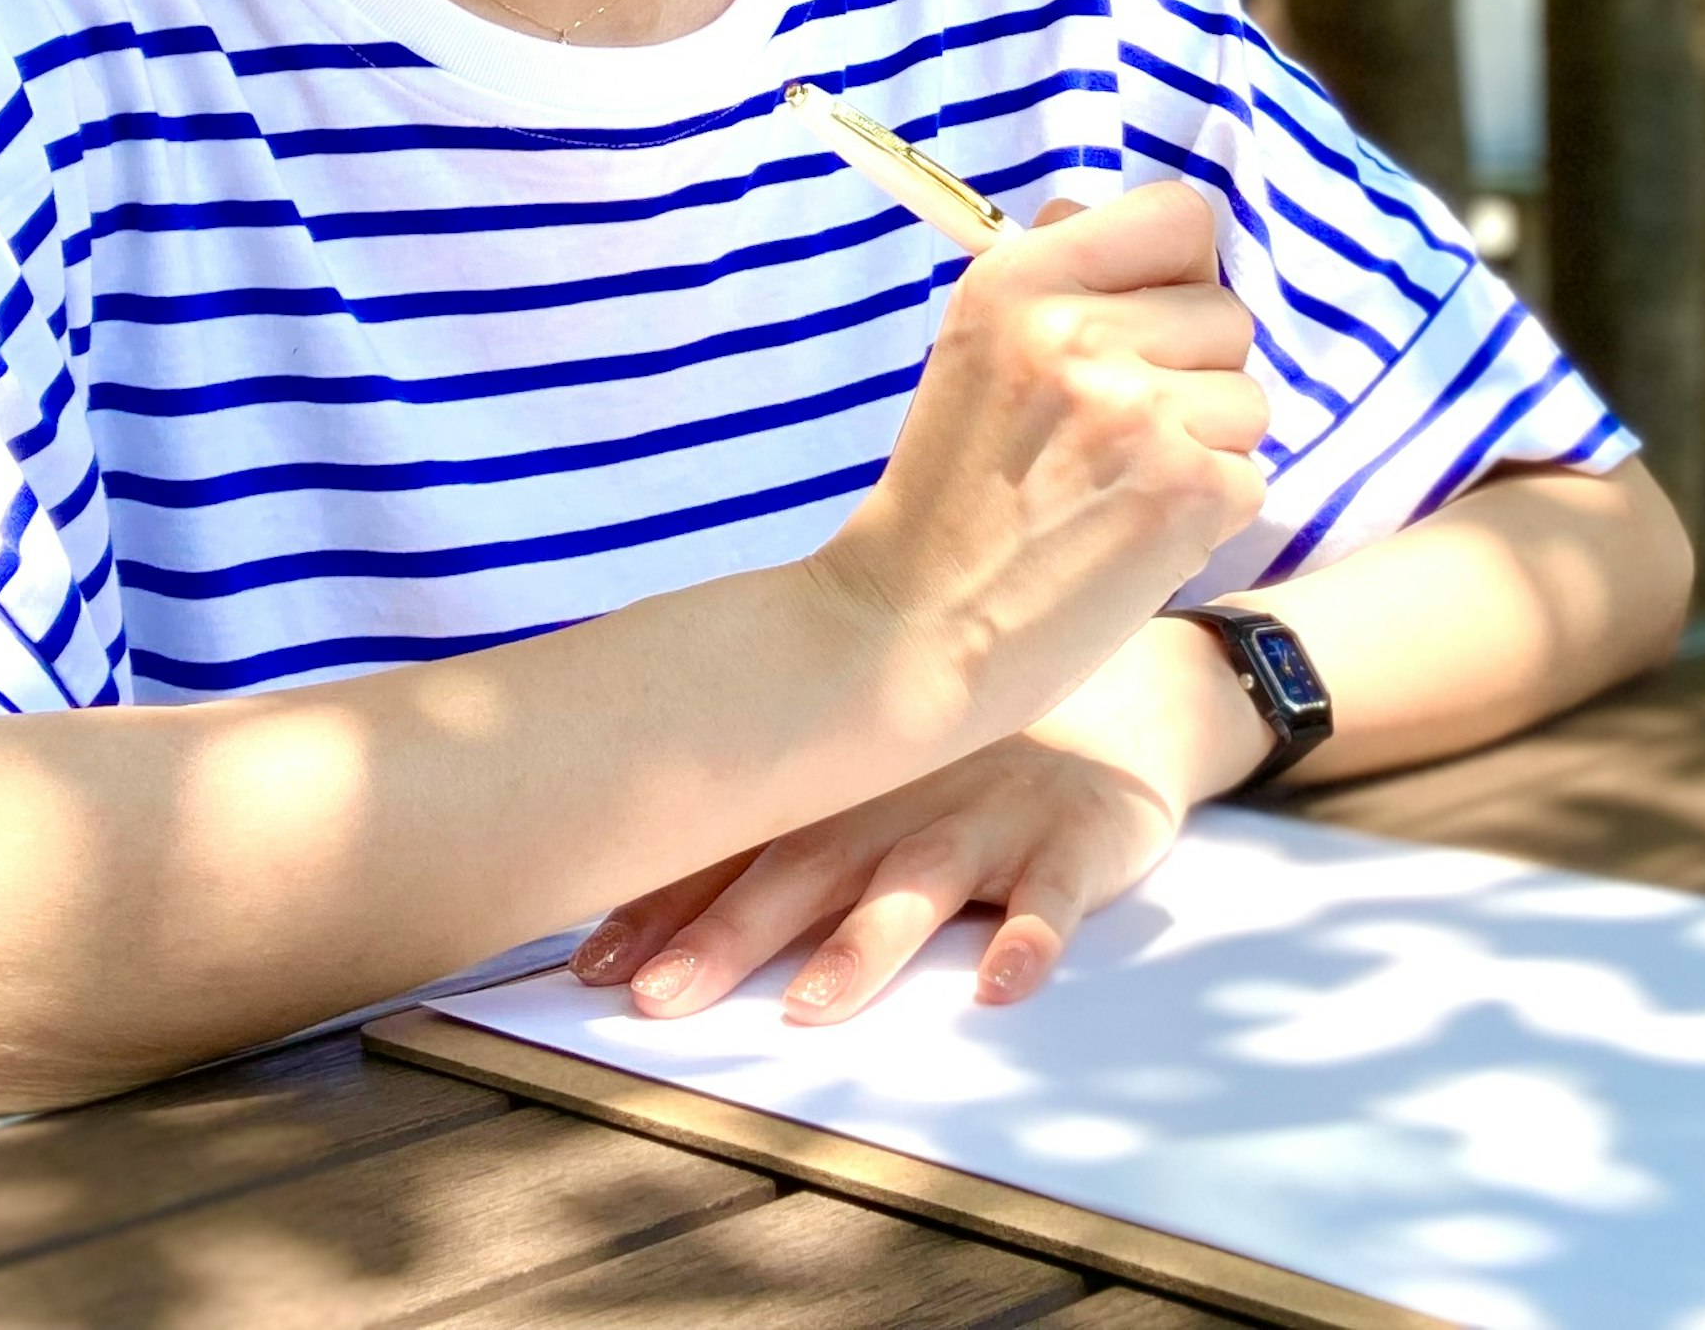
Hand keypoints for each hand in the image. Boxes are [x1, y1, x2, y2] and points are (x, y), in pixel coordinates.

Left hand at [574, 616, 1266, 1020]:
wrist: (1114, 700)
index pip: (735, 853)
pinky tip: (1002, 984)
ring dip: (864, 945)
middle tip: (660, 999)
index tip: (591, 968)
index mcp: (837, 790)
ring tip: (814, 1005)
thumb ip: (770, 832)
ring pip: (918, 885)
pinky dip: (1031, 937)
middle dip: (729, 935)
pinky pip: (1055, 896)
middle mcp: (898, 801)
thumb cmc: (953, 765)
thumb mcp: (863, 779)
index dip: (661, 908)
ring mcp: (986, 818)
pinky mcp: (1072, 841)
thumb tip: (628, 895)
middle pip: (804, 872)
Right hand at [811, 184, 1267, 753]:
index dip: (1179, 273)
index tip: (1146, 325)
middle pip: (1226, 315)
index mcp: (1022, 279)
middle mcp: (1078, 332)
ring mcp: (1137, 410)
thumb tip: (1122, 217)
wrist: (909, 632)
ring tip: (1114, 490)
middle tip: (1109, 439)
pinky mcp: (1185, 490)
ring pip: (1247, 399)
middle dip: (1191, 375)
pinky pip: (1248, 476)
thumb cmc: (951, 495)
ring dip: (1202, 449)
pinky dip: (1204, 515)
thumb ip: (1057, 277)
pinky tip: (1128, 536)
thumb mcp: (975, 347)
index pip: (1178, 217)